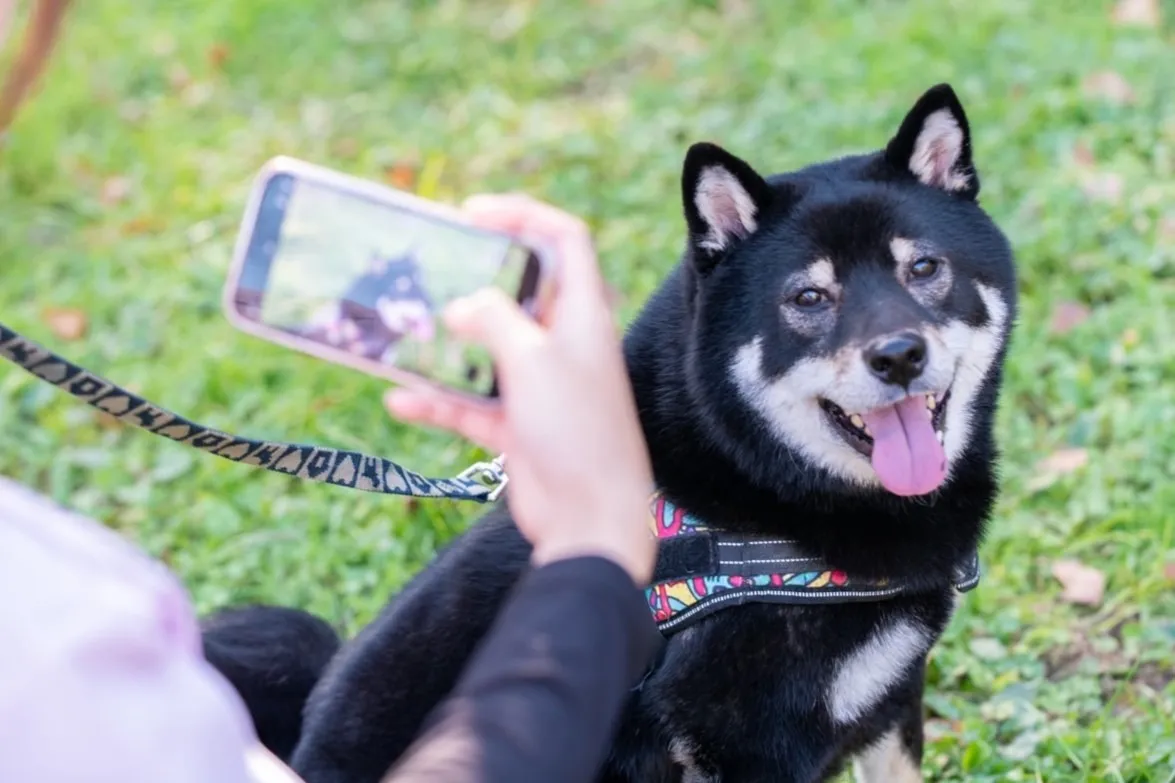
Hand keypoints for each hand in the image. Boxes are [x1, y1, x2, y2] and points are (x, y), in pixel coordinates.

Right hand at [385, 193, 655, 585]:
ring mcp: (539, 385)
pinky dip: (437, 402)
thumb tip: (459, 307)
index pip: (564, 240)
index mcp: (583, 314)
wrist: (592, 519)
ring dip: (445, 345)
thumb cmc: (577, 429)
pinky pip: (469, 404)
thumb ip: (493, 320)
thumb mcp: (533, 359)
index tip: (472, 214)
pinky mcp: (518, 426)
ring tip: (400, 331)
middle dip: (472, 280)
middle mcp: (563, 342)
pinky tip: (400, 401)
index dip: (523, 215)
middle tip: (428, 269)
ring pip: (485, 350)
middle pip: (518, 292)